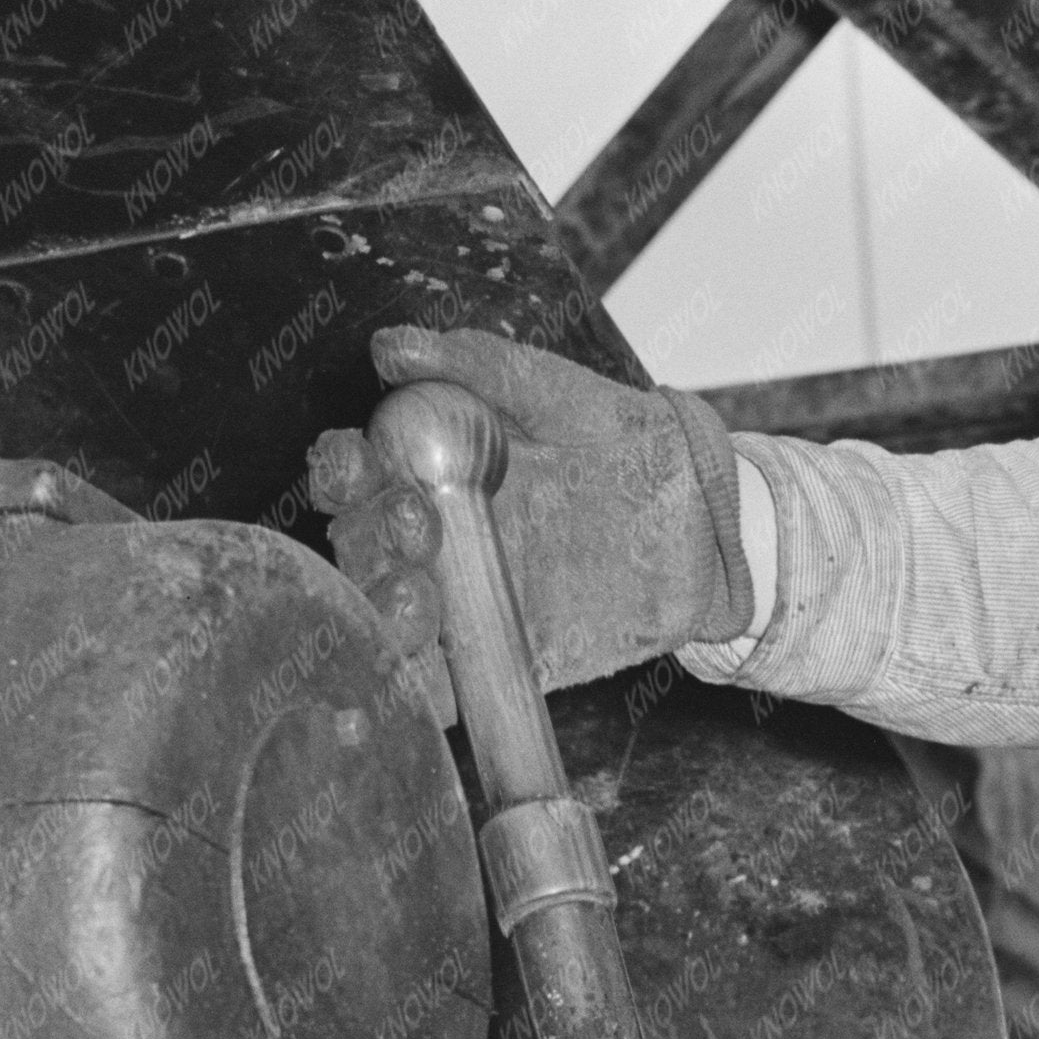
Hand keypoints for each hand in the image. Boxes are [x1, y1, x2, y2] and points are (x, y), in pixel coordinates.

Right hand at [305, 325, 753, 715]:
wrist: (698, 518)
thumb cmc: (620, 439)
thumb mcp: (553, 391)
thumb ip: (478, 366)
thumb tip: (394, 347)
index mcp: (424, 467)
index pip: (352, 472)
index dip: (340, 471)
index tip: (357, 466)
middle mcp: (427, 537)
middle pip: (358, 546)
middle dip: (368, 540)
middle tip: (417, 527)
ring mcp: (456, 600)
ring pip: (384, 619)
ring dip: (383, 612)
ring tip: (421, 595)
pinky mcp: (492, 658)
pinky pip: (435, 688)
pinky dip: (412, 691)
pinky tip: (418, 679)